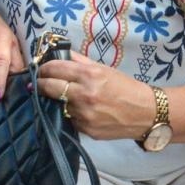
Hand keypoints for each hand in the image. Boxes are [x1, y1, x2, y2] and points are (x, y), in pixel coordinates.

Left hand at [35, 52, 157, 140]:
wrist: (146, 113)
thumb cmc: (125, 87)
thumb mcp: (103, 69)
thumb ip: (80, 61)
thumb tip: (60, 54)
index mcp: (89, 75)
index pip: (54, 69)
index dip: (44, 68)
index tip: (40, 69)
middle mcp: (84, 95)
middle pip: (48, 87)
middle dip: (40, 84)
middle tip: (38, 83)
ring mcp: (84, 114)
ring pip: (57, 104)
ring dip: (55, 100)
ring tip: (60, 96)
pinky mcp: (86, 129)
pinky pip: (70, 119)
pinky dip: (69, 113)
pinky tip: (77, 110)